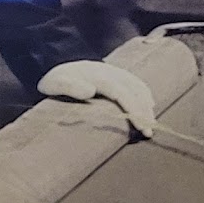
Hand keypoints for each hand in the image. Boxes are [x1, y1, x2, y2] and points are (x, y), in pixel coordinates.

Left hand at [38, 59, 158, 137]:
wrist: (55, 71)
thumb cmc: (53, 82)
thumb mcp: (52, 84)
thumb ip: (68, 86)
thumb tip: (90, 90)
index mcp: (94, 74)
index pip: (120, 92)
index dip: (132, 108)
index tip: (141, 125)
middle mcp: (106, 70)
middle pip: (132, 90)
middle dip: (143, 111)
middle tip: (149, 132)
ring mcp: (111, 70)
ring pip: (136, 85)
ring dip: (146, 104)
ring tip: (151, 123)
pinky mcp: (114, 73)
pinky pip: (134, 81)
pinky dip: (144, 93)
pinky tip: (149, 105)